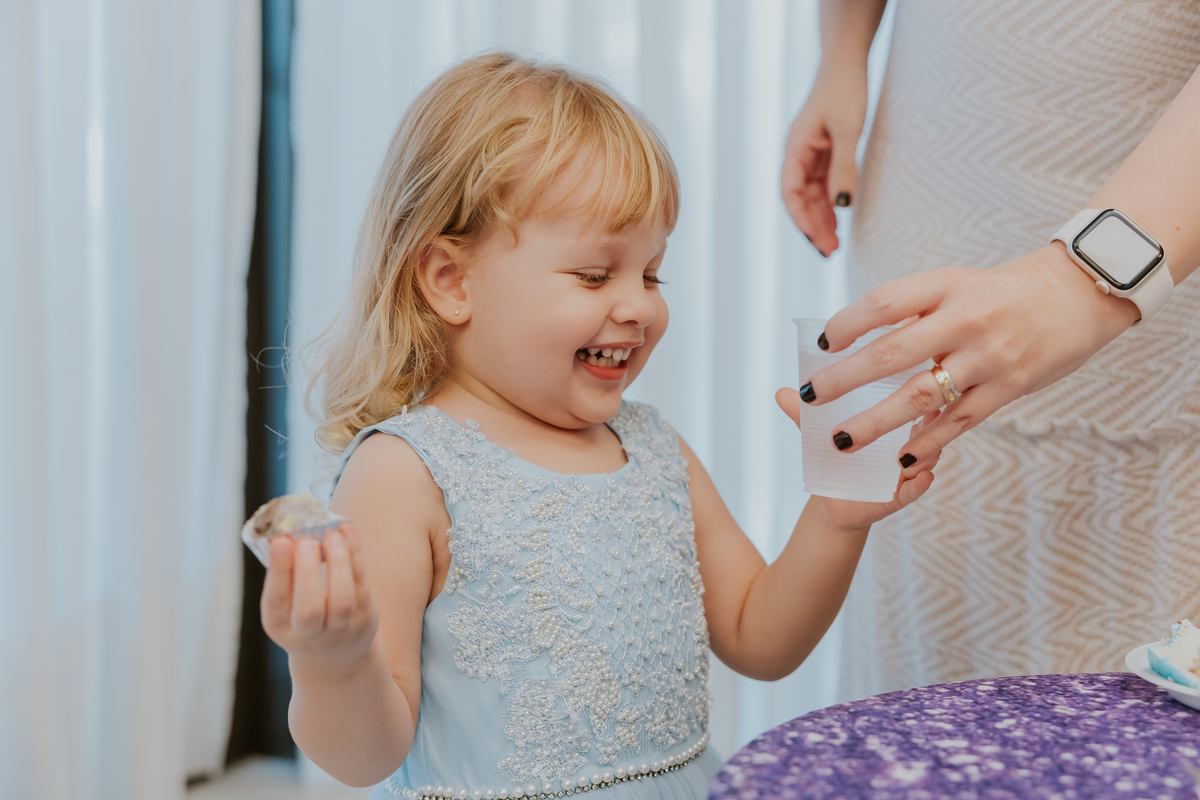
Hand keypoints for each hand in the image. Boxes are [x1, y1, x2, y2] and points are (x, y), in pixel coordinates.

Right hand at [261, 523, 379, 677]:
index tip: (280, 542)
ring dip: (338, 563)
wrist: (335, 654)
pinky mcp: (365, 616)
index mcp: (280, 627)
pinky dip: (355, 554)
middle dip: (307, 573)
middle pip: (310, 610)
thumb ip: (285, 573)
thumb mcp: (285, 603)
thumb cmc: (303, 614)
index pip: (276, 603)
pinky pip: (362, 583)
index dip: (279, 572)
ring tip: (331, 534)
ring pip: (343, 600)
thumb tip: (286, 529)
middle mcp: (309, 633)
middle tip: (305, 541)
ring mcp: (341, 628)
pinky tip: (346, 530)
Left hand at [777, 388, 939, 531]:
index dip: (916, 388)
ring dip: (928, 450)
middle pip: (925, 425)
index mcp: (889, 423)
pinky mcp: (901, 494)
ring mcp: (907, 469)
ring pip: (927, 456)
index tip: (920, 374)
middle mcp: (906, 442)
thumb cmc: (833, 459)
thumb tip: (781, 392)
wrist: (831, 500)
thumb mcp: (820, 435)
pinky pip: (916, 489)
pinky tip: (923, 476)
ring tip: (923, 446)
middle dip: (927, 416)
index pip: (907, 401)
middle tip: (926, 409)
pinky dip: (921, 483)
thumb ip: (803, 416)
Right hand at [780, 58, 867, 256]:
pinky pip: (822, 185)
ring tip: (835, 244)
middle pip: (799, 200)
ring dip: (821, 219)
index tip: (818, 241)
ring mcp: (810, 155)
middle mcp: (797, 155)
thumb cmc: (844, 90)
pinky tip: (839, 220)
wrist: (846, 61)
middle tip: (830, 252)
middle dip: (813, 227)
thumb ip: (844, 169)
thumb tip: (843, 207)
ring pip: (810, 195)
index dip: (802, 220)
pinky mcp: (823, 153)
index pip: (790, 194)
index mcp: (794, 149)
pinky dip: (830, 203)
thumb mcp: (848, 131)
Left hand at [799, 244, 1140, 477]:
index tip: (822, 343)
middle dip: (843, 380)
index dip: (847, 323)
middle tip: (810, 396)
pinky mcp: (1009, 387)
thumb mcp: (956, 283)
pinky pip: (960, 421)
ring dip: (875, 422)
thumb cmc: (1002, 292)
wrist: (1079, 293)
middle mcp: (965, 319)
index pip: (884, 303)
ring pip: (920, 395)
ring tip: (841, 439)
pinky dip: (928, 441)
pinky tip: (901, 457)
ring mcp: (987, 356)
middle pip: (891, 353)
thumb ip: (914, 309)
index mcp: (946, 285)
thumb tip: (856, 338)